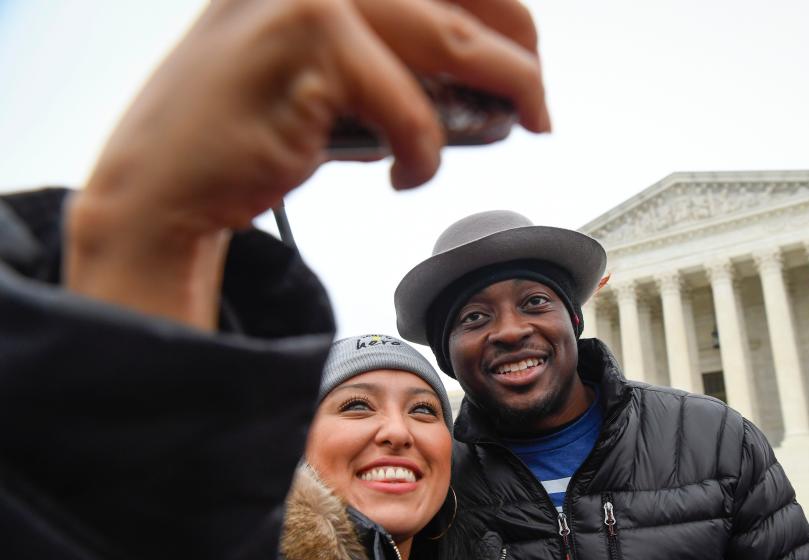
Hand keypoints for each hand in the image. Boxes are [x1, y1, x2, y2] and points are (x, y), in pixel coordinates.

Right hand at [65, 0, 548, 326]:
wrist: (163, 184)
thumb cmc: (251, 132)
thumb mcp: (330, 72)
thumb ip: (394, 54)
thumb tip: (488, 77)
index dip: (503, 11)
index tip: (529, 56)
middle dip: (519, 55)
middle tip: (536, 106)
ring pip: (453, 41)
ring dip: (502, 94)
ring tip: (511, 130)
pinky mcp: (308, 44)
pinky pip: (410, 106)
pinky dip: (425, 152)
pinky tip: (409, 175)